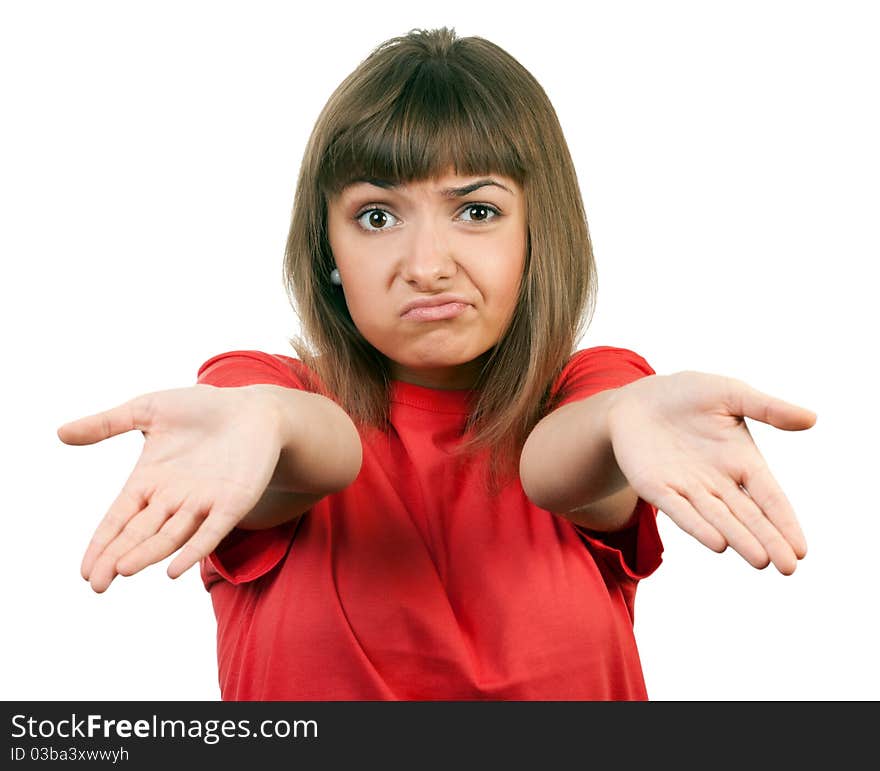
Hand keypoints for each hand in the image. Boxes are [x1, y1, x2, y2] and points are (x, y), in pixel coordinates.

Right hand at [57, 384, 282, 591]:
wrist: (252, 407)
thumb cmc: (201, 408)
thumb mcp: (148, 410)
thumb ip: (107, 424)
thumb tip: (60, 433)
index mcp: (150, 480)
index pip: (120, 518)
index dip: (103, 543)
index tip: (85, 571)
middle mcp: (174, 498)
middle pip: (141, 534)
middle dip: (118, 557)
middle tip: (97, 583)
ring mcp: (204, 503)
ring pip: (171, 536)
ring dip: (148, 554)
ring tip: (123, 570)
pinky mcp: (233, 503)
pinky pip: (211, 532)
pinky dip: (193, 551)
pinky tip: (174, 570)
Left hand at [606, 371, 816, 574]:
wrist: (637, 400)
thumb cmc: (687, 395)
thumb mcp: (730, 394)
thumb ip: (767, 408)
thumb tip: (812, 419)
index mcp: (741, 461)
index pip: (769, 497)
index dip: (784, 521)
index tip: (801, 549)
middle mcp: (718, 482)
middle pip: (748, 516)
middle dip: (768, 540)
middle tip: (788, 568)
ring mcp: (688, 488)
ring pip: (718, 519)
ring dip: (739, 539)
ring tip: (761, 560)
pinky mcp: (657, 488)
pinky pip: (679, 510)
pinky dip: (698, 526)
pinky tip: (717, 543)